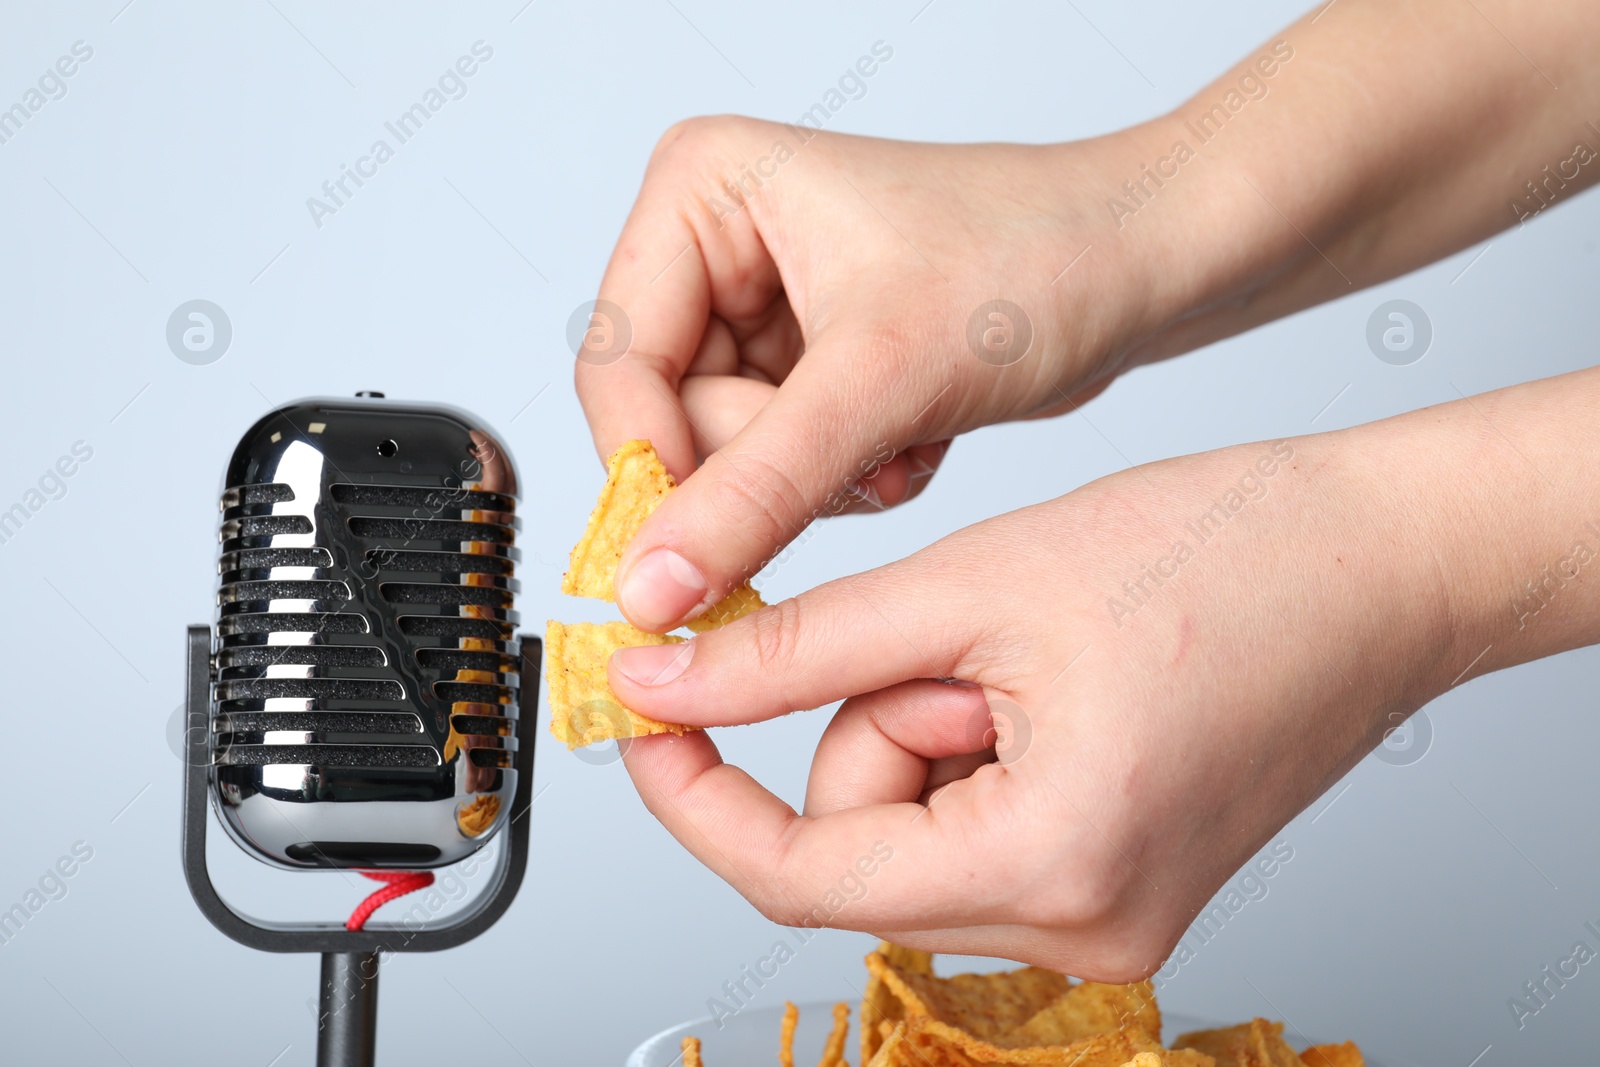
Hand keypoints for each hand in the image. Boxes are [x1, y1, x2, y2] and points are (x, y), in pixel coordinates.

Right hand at [575, 116, 1160, 631]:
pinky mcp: (804, 363)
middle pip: (668, 421)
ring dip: (818, 479)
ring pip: (725, 459)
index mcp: (701, 192)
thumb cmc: (1037, 258)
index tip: (683, 576)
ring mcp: (758, 308)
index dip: (653, 475)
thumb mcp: (882, 378)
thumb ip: (757, 489)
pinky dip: (847, 477)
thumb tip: (651, 586)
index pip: (617, 368)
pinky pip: (777, 468)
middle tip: (863, 454)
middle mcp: (714, 243)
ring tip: (903, 435)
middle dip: (771, 468)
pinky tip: (913, 436)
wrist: (1142, 265)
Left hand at [602, 429, 1461, 976]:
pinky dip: (970, 745)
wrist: (1379, 564)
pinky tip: (1051, 680)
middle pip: (863, 842)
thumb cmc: (1230, 557)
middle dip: (874, 721)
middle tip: (964, 633)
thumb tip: (664, 685)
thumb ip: (793, 652)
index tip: (648, 716)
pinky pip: (972, 826)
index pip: (801, 875)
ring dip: (928, 725)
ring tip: (1031, 649)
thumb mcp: (972, 588)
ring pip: (912, 829)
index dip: (699, 793)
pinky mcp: (1117, 881)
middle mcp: (1088, 930)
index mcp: (1053, 866)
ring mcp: (1109, 915)